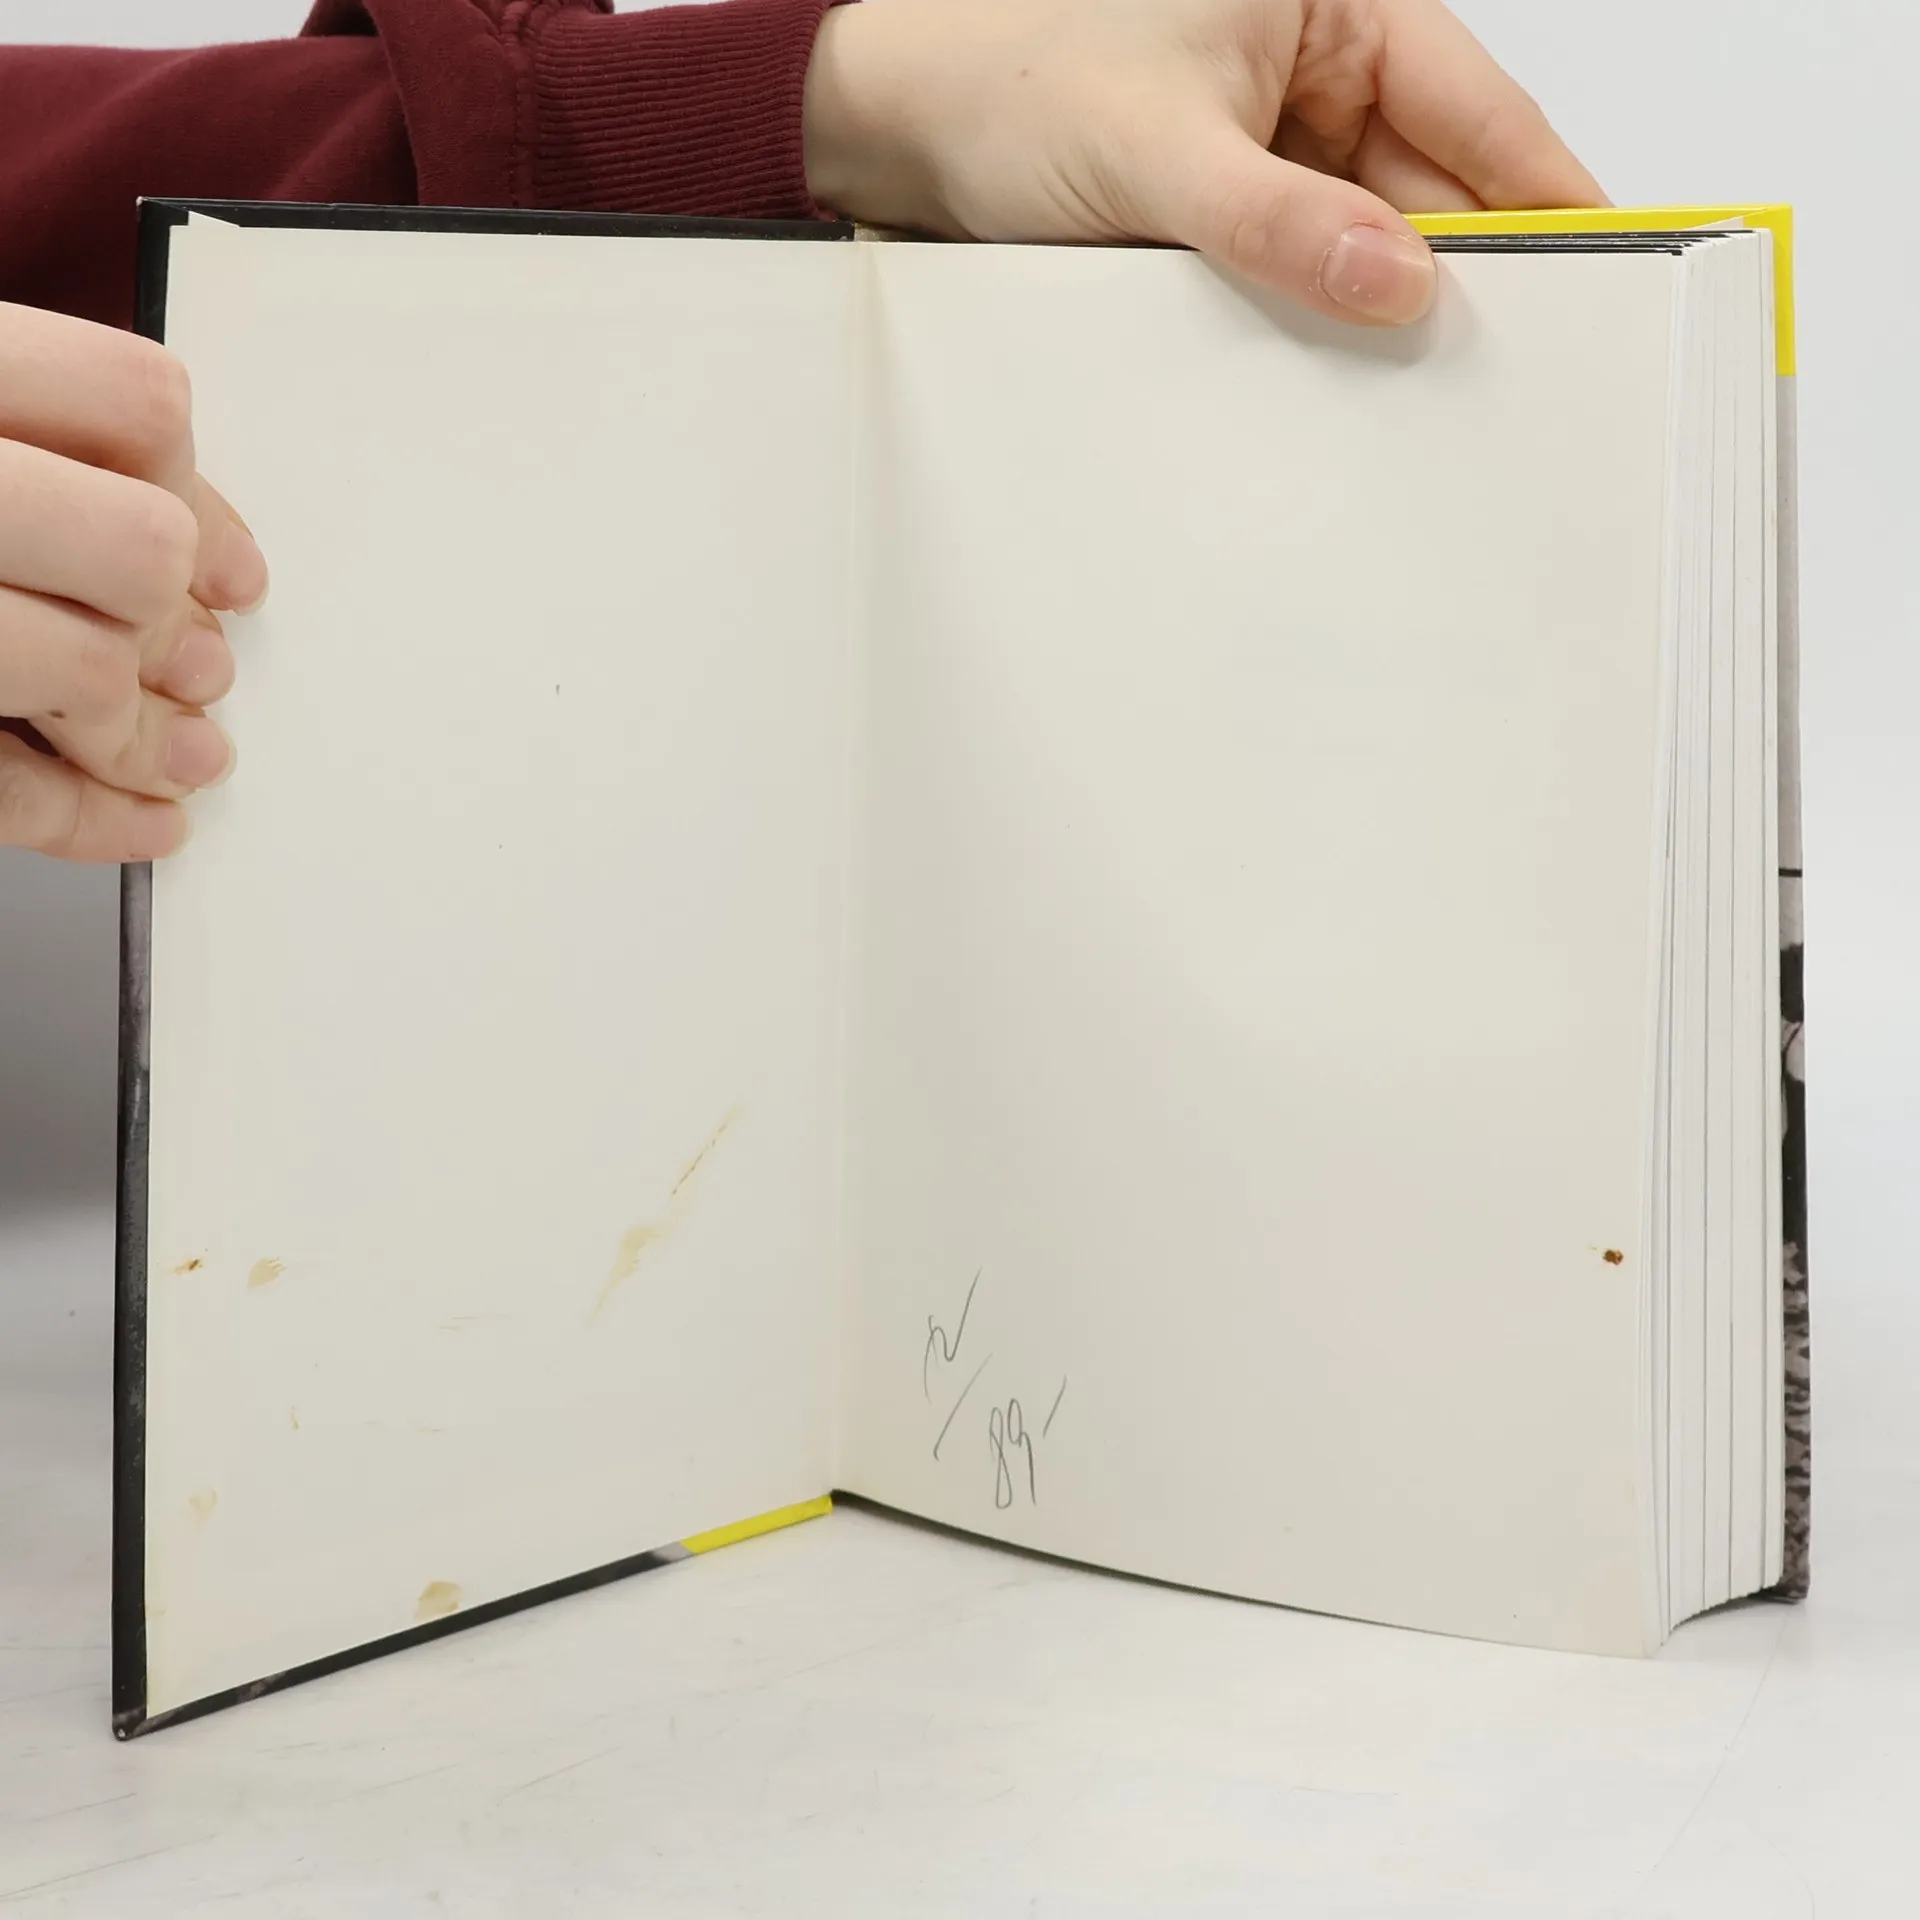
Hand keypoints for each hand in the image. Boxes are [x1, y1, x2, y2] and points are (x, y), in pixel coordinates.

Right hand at [0, 303, 265, 862]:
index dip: (203, 493)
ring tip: (180, 750)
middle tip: (201, 664)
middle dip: (178, 624)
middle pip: (137, 548)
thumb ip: (61, 459)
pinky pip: (7, 787)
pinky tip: (149, 823)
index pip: (134, 405)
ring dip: (147, 732)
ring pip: (84, 670)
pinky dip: (94, 820)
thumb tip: (216, 569)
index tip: (235, 571)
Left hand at [804, 0, 1603, 324]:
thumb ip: (1278, 221)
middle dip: (1465, 271)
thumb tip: (1399, 279)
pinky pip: (1306, 273)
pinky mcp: (1235, 215)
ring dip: (1386, 308)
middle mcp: (1315, 73)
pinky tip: (1344, 377)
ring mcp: (1277, 150)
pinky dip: (1324, 322)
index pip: (1474, 106)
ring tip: (1430, 393)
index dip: (1545, 192)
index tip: (1613, 269)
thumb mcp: (1153, 153)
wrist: (902, 136)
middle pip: (1433, 183)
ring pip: (1370, 239)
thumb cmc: (1008, 89)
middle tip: (1517, 369)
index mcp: (1328, 8)